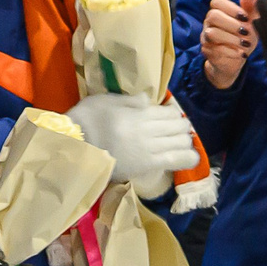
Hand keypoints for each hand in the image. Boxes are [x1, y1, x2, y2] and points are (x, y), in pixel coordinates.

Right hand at [64, 96, 199, 195]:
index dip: (172, 114)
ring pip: (182, 143)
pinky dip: (188, 158)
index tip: (167, 117)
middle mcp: (148, 129)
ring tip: (180, 143)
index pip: (170, 112)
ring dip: (185, 141)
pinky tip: (191, 157)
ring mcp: (150, 148)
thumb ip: (129, 100)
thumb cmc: (86, 120)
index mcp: (138, 112)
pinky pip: (176, 161)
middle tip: (175, 130)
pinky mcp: (147, 166)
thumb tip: (147, 100)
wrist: (75, 147)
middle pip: (180, 127)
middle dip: (181, 127)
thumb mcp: (106, 100)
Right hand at [201, 0, 256, 89]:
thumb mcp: (251, 23)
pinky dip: (232, 52)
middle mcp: (209, 22)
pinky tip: (241, 54)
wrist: (237, 58)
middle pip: (213, 16)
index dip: (231, 8)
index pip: (217, 2)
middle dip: (232, 24)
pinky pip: (216, 50)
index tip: (245, 16)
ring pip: (212, 33)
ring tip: (245, 44)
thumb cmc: (243, 37)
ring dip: (232, 39)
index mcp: (220, 11)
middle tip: (247, 32)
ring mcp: (206, 37)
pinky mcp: (207, 51)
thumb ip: (250, 8)